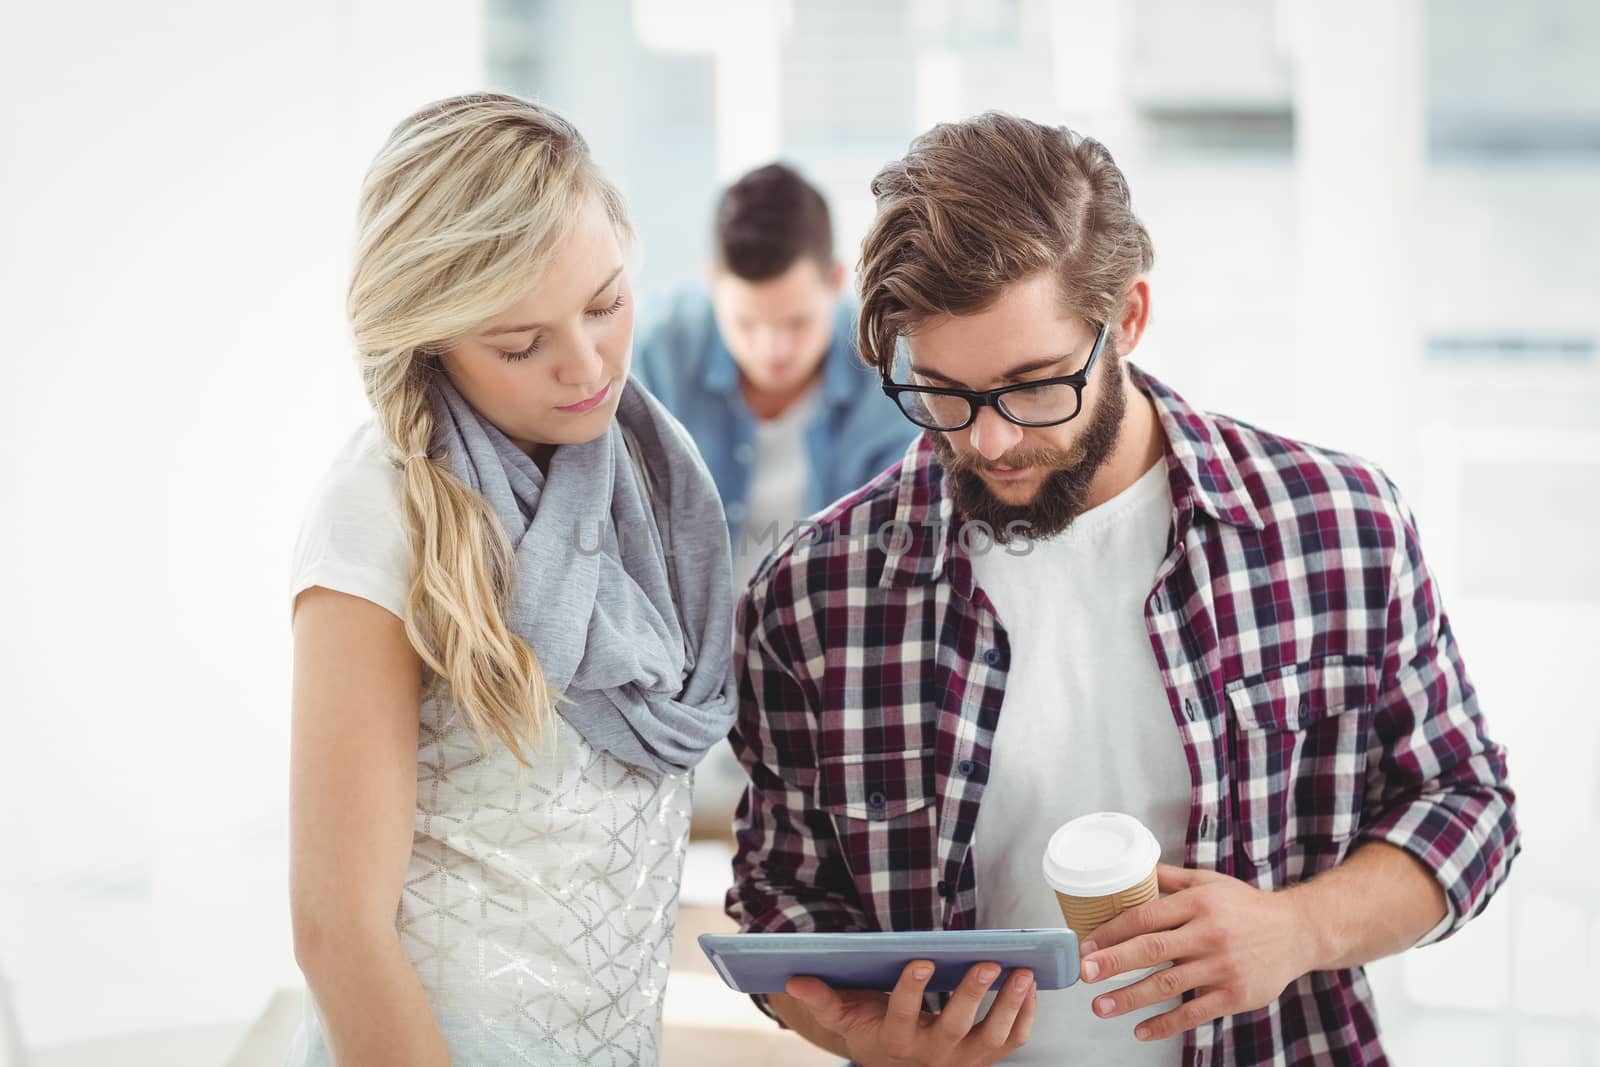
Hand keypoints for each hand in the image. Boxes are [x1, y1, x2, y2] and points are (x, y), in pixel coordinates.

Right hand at [784, 959, 1036, 1066]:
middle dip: (972, 995)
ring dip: (1009, 1005)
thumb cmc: (871, 1028)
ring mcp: (963, 1060)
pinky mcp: (986, 1058)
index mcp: (895, 1041)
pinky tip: (1029, 986)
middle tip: (986, 963)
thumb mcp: (845, 1017)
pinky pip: (1012, 1041)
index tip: (921, 961)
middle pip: (955, 1028)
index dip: (912, 991)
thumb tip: (795, 980)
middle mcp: (932, 1056)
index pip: (903, 1016)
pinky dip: (1025, 1016)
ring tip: (1021, 972)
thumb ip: (824, 1000)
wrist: (896, 1063)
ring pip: (992, 1038)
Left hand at [1077, 864, 1316, 1042]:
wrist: (1297, 932)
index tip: (1086, 946)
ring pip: (1168, 984)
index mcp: (1198, 904)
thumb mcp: (1209, 882)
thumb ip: (1169, 879)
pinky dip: (1166, 1024)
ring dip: (1130, 998)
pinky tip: (1141, 1029)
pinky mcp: (1235, 996)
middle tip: (1084, 975)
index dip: (1112, 931)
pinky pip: (1195, 1013)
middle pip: (1152, 950)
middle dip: (1113, 964)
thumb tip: (1131, 870)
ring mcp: (1222, 967)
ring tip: (1101, 1006)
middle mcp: (1209, 934)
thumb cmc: (1245, 906)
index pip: (1145, 917)